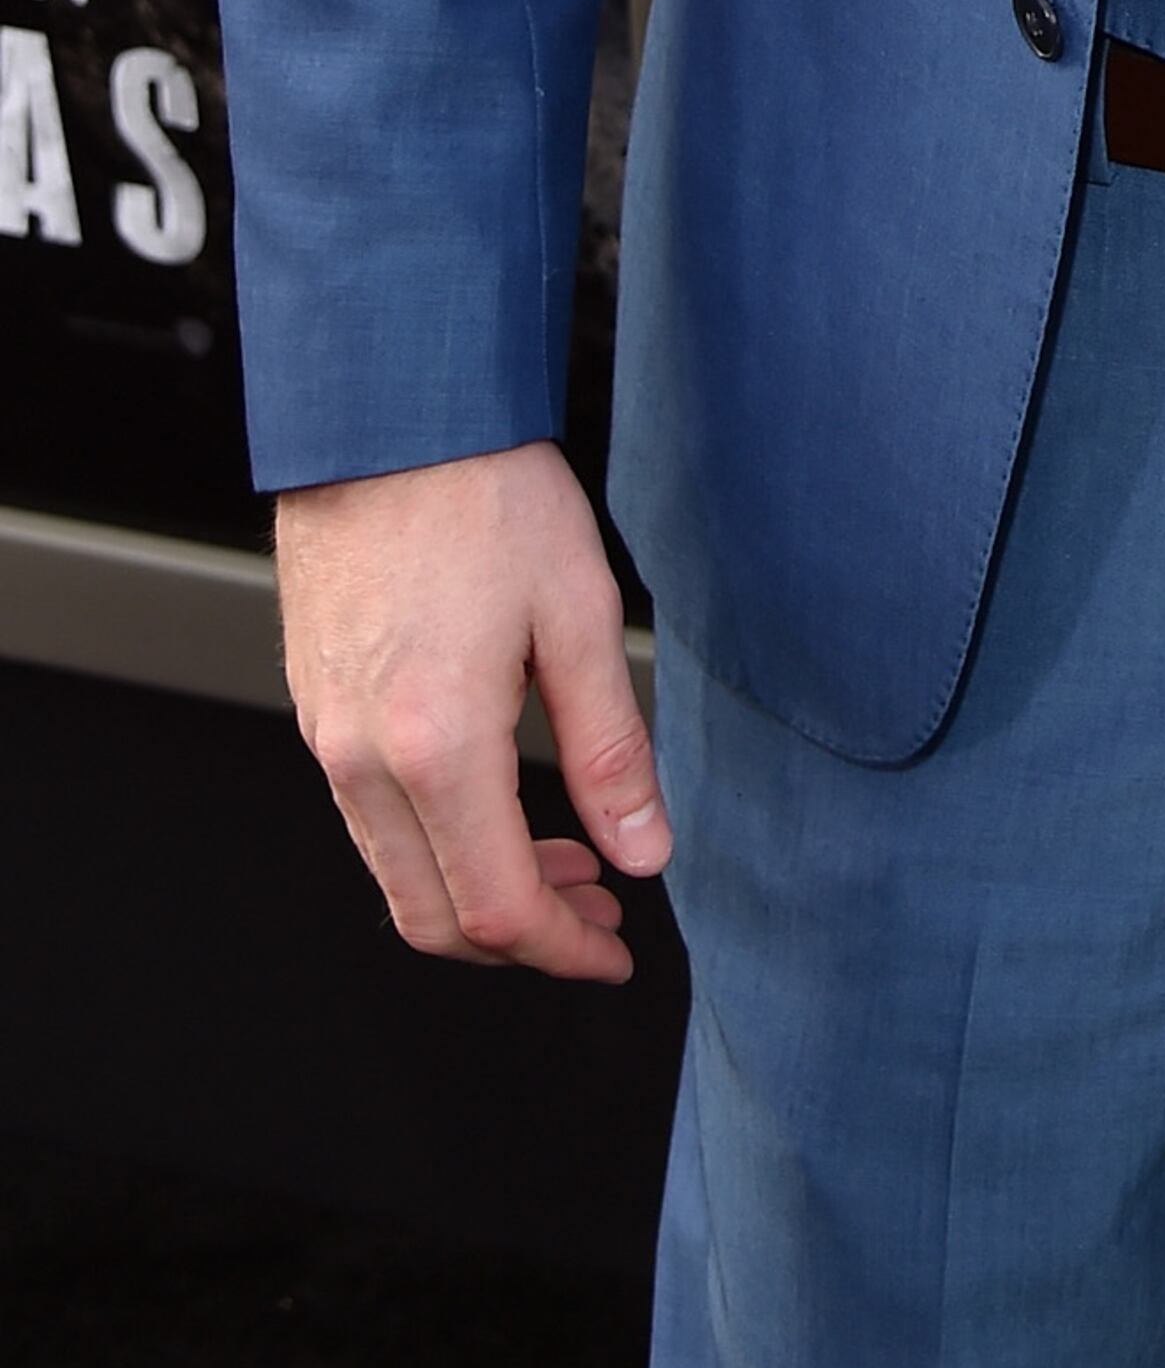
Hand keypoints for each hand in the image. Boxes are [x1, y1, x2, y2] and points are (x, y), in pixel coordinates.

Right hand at [276, 440, 668, 985]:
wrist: (386, 417)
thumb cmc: (483, 494)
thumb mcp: (578, 616)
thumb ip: (612, 748)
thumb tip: (644, 851)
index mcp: (436, 748)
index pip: (499, 909)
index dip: (565, 950)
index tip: (617, 951)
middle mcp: (364, 761)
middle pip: (434, 918)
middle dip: (523, 941)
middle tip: (601, 917)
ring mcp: (328, 739)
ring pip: (396, 877)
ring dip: (479, 894)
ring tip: (568, 860)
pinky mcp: (316, 710)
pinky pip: (370, 822)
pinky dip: (437, 845)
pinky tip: (500, 805)